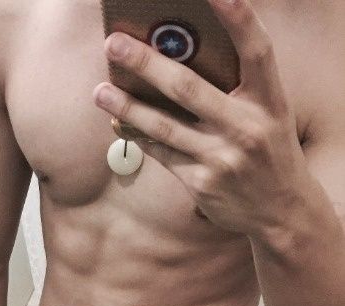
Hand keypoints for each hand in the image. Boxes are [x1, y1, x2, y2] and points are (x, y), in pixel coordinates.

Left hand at [93, 0, 308, 240]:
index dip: (239, 18)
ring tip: (100, 90)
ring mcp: (222, 157)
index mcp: (271, 101)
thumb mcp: (268, 114)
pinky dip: (138, 136)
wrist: (281, 210)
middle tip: (114, 43)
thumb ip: (236, 88)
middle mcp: (246, 127)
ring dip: (127, 106)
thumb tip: (178, 57)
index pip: (257, 50)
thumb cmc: (268, 150)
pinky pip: (161, 153)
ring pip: (164, 126)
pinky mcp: (201, 183)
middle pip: (188, 88)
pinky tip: (118, 121)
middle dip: (146, 64)